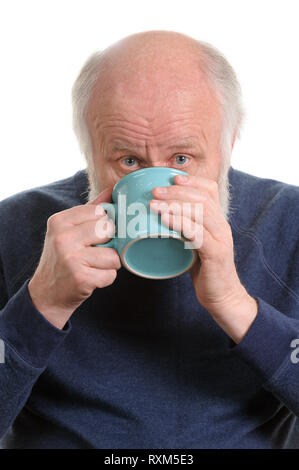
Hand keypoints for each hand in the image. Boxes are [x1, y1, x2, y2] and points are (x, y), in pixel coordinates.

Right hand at [28, 187, 120, 328]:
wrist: (46, 294)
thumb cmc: (62, 259)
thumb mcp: (68, 231)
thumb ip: (90, 211)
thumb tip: (112, 191)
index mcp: (60, 221)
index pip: (99, 212)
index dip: (105, 224)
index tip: (97, 235)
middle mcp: (63, 237)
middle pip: (109, 229)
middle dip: (109, 243)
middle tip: (95, 252)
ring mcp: (71, 257)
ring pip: (114, 254)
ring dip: (109, 264)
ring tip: (93, 266)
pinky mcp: (81, 277)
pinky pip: (111, 274)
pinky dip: (106, 278)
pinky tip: (92, 278)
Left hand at [150, 174, 257, 342]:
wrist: (222, 296)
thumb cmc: (204, 270)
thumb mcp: (195, 244)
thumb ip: (185, 229)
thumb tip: (159, 217)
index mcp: (217, 221)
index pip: (210, 190)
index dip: (192, 181)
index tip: (172, 177)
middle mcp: (222, 226)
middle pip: (202, 198)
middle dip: (176, 191)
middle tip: (155, 191)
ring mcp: (220, 239)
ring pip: (200, 212)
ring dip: (174, 204)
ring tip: (154, 203)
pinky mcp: (216, 253)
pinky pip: (198, 233)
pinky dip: (180, 223)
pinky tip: (165, 219)